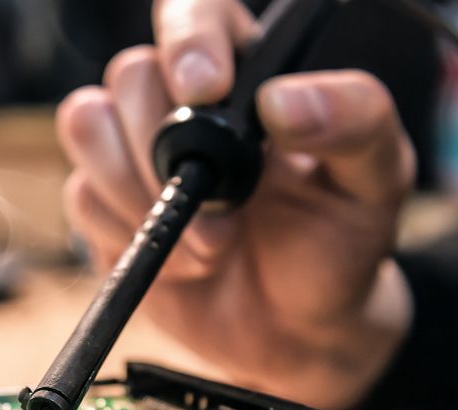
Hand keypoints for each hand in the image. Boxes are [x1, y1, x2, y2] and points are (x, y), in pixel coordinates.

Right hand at [56, 0, 415, 409]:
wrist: (298, 330)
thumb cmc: (338, 243)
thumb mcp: (376, 178)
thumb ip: (353, 120)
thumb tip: (282, 99)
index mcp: (247, 75)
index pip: (196, 13)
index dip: (188, 40)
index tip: (206, 91)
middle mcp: (182, 106)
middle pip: (129, 74)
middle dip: (167, 148)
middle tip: (228, 208)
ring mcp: (136, 157)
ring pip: (86, 124)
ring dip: (138, 190)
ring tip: (207, 243)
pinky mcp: (107, 209)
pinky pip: (81, 198)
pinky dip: (129, 236)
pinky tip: (183, 264)